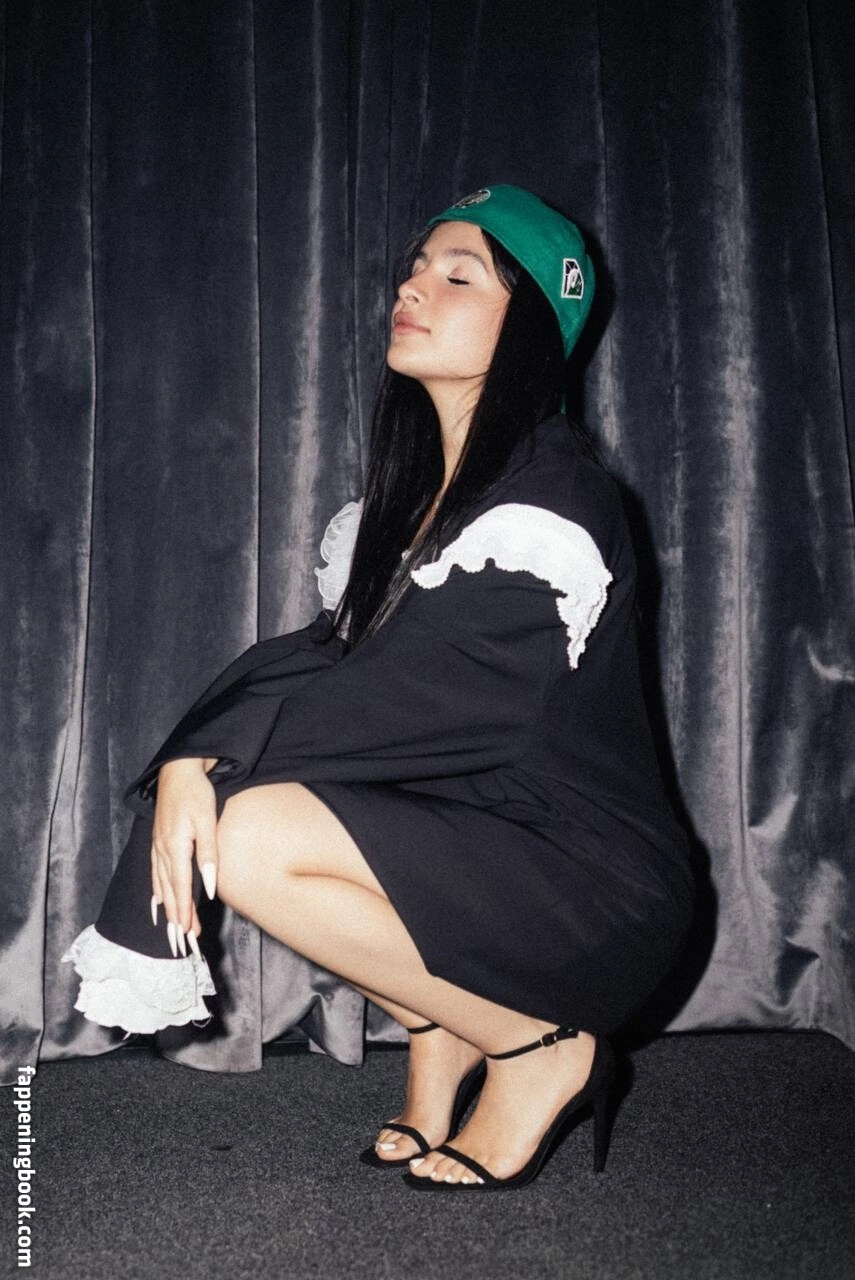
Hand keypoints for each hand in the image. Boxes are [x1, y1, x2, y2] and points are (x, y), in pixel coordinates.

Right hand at [150, 758, 217, 957]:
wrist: (177, 771)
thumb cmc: (196, 794)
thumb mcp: (207, 821)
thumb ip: (209, 855)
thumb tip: (209, 889)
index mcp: (175, 848)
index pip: (180, 889)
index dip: (184, 915)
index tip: (188, 936)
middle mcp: (162, 851)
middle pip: (169, 894)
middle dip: (175, 921)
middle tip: (181, 945)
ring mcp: (157, 847)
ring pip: (161, 887)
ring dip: (168, 911)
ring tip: (172, 931)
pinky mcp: (157, 842)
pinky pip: (155, 874)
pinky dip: (157, 893)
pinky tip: (158, 904)